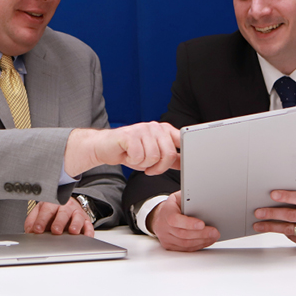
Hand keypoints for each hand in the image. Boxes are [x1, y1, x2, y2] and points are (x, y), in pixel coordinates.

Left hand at [24, 197, 94, 236]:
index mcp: (52, 203)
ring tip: (72, 231)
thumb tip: (29, 232)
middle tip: (55, 230)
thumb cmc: (52, 211)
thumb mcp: (40, 212)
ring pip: (77, 217)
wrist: (68, 204)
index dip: (42, 220)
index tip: (37, 229)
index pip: (47, 210)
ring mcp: (77, 213)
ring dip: (75, 224)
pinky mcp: (86, 220)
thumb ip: (32, 221)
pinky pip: (89, 225)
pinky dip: (88, 231)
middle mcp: (66, 207)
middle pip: (63, 213)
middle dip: (59, 222)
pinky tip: (86, 236)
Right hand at [64, 122, 179, 176]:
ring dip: (143, 164)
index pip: (181, 141)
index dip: (185, 152)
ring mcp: (142, 129)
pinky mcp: (129, 134)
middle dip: (160, 167)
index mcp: (163, 130)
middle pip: (168, 153)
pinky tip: (128, 155)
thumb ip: (169, 157)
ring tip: (136, 158)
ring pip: (153, 156)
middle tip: (150, 169)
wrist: (104, 147)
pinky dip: (132, 161)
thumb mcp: (153, 155)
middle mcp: (154, 127)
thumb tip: (185, 162)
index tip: (191, 161)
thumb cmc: (129, 150)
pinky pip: (139, 156)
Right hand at [148, 191, 219, 251]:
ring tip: (213, 236)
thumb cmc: (173, 206)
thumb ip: (189, 199)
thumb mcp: (178, 197)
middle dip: (201, 234)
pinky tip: (206, 241)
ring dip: (202, 241)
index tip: (202, 224)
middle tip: (214, 232)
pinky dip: (198, 245)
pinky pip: (185, 249)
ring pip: (185, 244)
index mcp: (166, 212)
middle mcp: (163, 227)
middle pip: (183, 234)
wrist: (160, 216)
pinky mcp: (169, 246)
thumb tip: (204, 200)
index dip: (189, 223)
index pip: (175, 220)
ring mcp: (165, 238)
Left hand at [253, 190, 295, 249]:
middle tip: (258, 212)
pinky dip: (281, 232)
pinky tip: (271, 228)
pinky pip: (291, 236)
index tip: (272, 194)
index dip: (285, 196)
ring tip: (258, 225)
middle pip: (290, 215)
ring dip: (270, 226)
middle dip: (271, 213)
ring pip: (287, 229)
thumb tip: (277, 198)